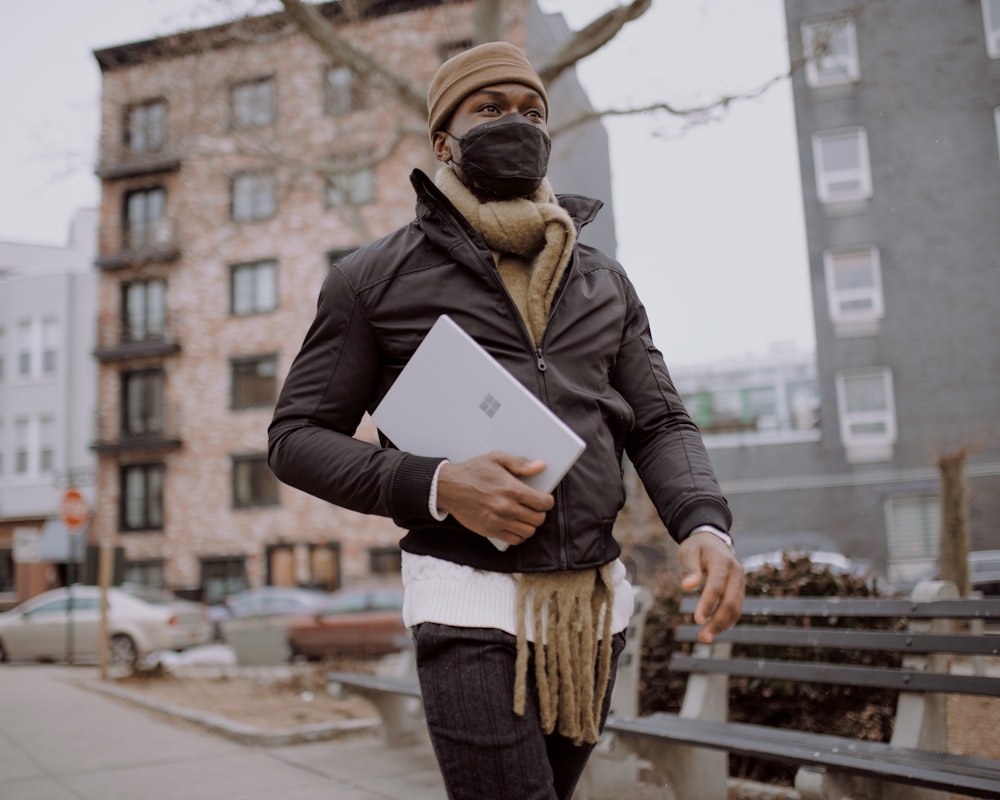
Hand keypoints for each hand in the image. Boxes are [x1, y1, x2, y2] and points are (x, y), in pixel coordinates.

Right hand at [436, 452, 554, 546]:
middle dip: (540, 513)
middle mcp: (506, 508)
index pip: (543, 503)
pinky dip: (519, 535)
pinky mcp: (489, 531)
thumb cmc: (472, 471)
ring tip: (525, 516)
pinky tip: (515, 525)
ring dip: (530, 524)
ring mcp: (498, 522)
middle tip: (534, 507)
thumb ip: (520, 463)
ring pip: (528, 532)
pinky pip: (514, 540)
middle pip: (538, 519)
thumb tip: (540, 466)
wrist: (447, 487)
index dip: (547, 501)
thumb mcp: (496, 458)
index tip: (544, 499)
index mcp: (511, 489)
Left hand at [678, 530, 744, 642]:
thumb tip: (686, 587)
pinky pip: (736, 608)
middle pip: (731, 602)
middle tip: (702, 637)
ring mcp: (740, 582)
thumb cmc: (697, 546)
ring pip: (736, 609)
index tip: (696, 620)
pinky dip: (726, 621)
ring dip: (722, 625)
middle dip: (717, 622)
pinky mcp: (739, 590)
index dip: (708, 604)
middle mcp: (737, 573)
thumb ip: (689, 568)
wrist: (712, 540)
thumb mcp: (688, 551)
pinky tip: (712, 628)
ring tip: (704, 637)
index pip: (717, 587)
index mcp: (723, 562)